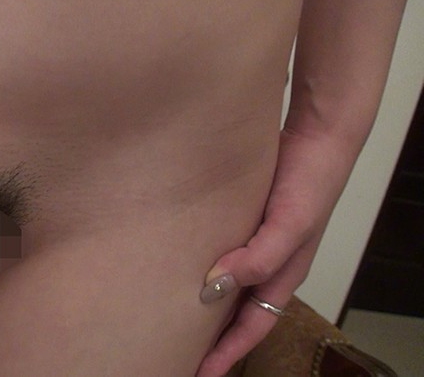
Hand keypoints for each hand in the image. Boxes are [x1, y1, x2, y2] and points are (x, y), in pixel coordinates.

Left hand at [196, 128, 353, 376]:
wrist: (317, 135)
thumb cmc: (310, 183)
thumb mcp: (290, 225)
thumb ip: (258, 259)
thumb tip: (214, 288)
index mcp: (282, 274)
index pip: (251, 327)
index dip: (226, 354)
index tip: (198, 375)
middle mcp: (267, 264)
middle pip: (236, 314)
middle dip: (212, 339)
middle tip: (178, 355)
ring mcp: (254, 243)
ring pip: (226, 287)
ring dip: (204, 307)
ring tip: (171, 320)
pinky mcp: (241, 221)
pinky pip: (219, 256)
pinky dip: (201, 270)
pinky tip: (176, 269)